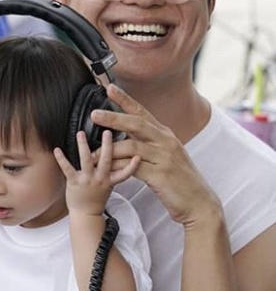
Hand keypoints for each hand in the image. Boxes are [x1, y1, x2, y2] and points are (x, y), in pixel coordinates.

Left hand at [54, 129, 138, 214]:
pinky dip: (62, 158)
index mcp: (110, 180)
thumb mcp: (109, 187)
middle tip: (108, 132)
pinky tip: (57, 150)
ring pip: (86, 160)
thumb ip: (112, 173)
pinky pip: (67, 168)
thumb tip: (117, 159)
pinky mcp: (74, 182)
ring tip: (81, 134)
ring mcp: (87, 179)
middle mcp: (100, 178)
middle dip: (107, 145)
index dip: (133, 165)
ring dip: (83, 146)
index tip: (138, 155)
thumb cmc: (96, 200)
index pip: (125, 172)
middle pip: (106, 160)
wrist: (85, 214)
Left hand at [90, 84, 218, 224]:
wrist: (199, 202)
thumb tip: (125, 137)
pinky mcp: (161, 174)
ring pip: (132, 146)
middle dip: (114, 117)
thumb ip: (148, 144)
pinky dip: (118, 167)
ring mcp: (165, 157)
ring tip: (91, 153)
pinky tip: (106, 169)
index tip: (109, 88)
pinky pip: (133, 167)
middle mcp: (166, 141)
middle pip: (137, 123)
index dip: (125, 99)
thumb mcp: (165, 155)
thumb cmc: (178, 180)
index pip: (142, 112)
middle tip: (94, 113)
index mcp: (165, 135)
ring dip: (109, 149)